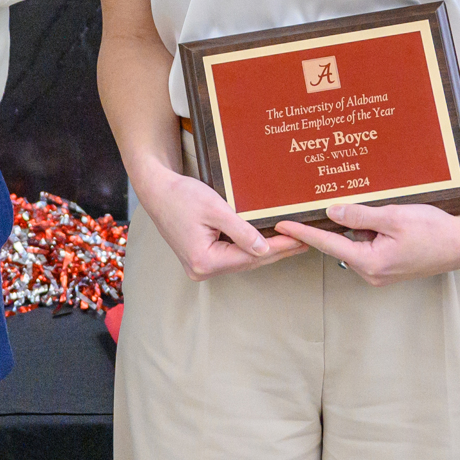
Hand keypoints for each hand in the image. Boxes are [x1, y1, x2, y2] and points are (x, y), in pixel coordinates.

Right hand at [134, 163, 306, 279]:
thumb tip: (265, 249)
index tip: (299, 239)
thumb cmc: (182, 195)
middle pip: (247, 262)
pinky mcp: (200, 258)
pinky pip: (231, 256)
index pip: (250, 256)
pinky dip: (249, 249)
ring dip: (264, 252)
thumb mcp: (216, 209)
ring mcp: (200, 267)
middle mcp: (201, 270)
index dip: (278, 247)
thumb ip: (242, 231)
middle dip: (276, 252)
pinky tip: (266, 243)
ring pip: (240, 260)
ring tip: (291, 243)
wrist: (156, 190)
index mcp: (205, 260)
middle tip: (303, 242)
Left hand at [275, 201, 459, 286]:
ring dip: (352, 225)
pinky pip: (369, 245)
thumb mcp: (395, 217)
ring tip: (352, 204)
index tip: (281, 225)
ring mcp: (382, 271)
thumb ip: (361, 215)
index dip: (303, 233)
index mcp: (371, 262)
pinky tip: (372, 213)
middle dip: (329, 224)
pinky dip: (366, 230)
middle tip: (309, 203)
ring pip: (355, 242)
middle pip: (340, 243)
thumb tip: (331, 211)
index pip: (328, 244)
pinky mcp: (390, 265)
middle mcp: (372, 272)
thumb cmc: (434, 230)